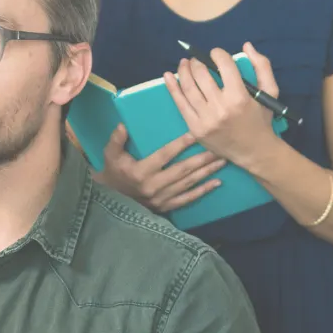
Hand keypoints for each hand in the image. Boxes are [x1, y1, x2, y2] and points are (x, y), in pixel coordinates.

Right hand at [96, 124, 225, 213]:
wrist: (111, 201)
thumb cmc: (113, 174)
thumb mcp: (109, 155)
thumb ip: (116, 140)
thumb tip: (123, 125)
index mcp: (141, 171)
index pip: (164, 155)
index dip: (180, 145)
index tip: (194, 134)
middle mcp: (153, 185)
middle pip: (182, 170)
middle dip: (202, 159)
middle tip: (218, 148)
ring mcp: (162, 198)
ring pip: (188, 183)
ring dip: (207, 172)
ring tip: (222, 161)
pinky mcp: (166, 207)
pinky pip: (188, 199)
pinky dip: (203, 191)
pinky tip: (216, 183)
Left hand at [165, 42, 279, 169]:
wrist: (254, 152)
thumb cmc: (261, 120)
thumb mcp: (270, 92)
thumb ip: (262, 66)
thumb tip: (245, 45)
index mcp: (239, 97)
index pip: (223, 65)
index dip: (217, 54)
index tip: (216, 54)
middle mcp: (221, 107)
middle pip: (201, 74)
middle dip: (197, 62)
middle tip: (197, 60)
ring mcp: (205, 119)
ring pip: (188, 87)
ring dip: (183, 70)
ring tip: (185, 64)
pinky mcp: (195, 128)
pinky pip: (180, 104)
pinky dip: (173, 88)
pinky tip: (168, 76)